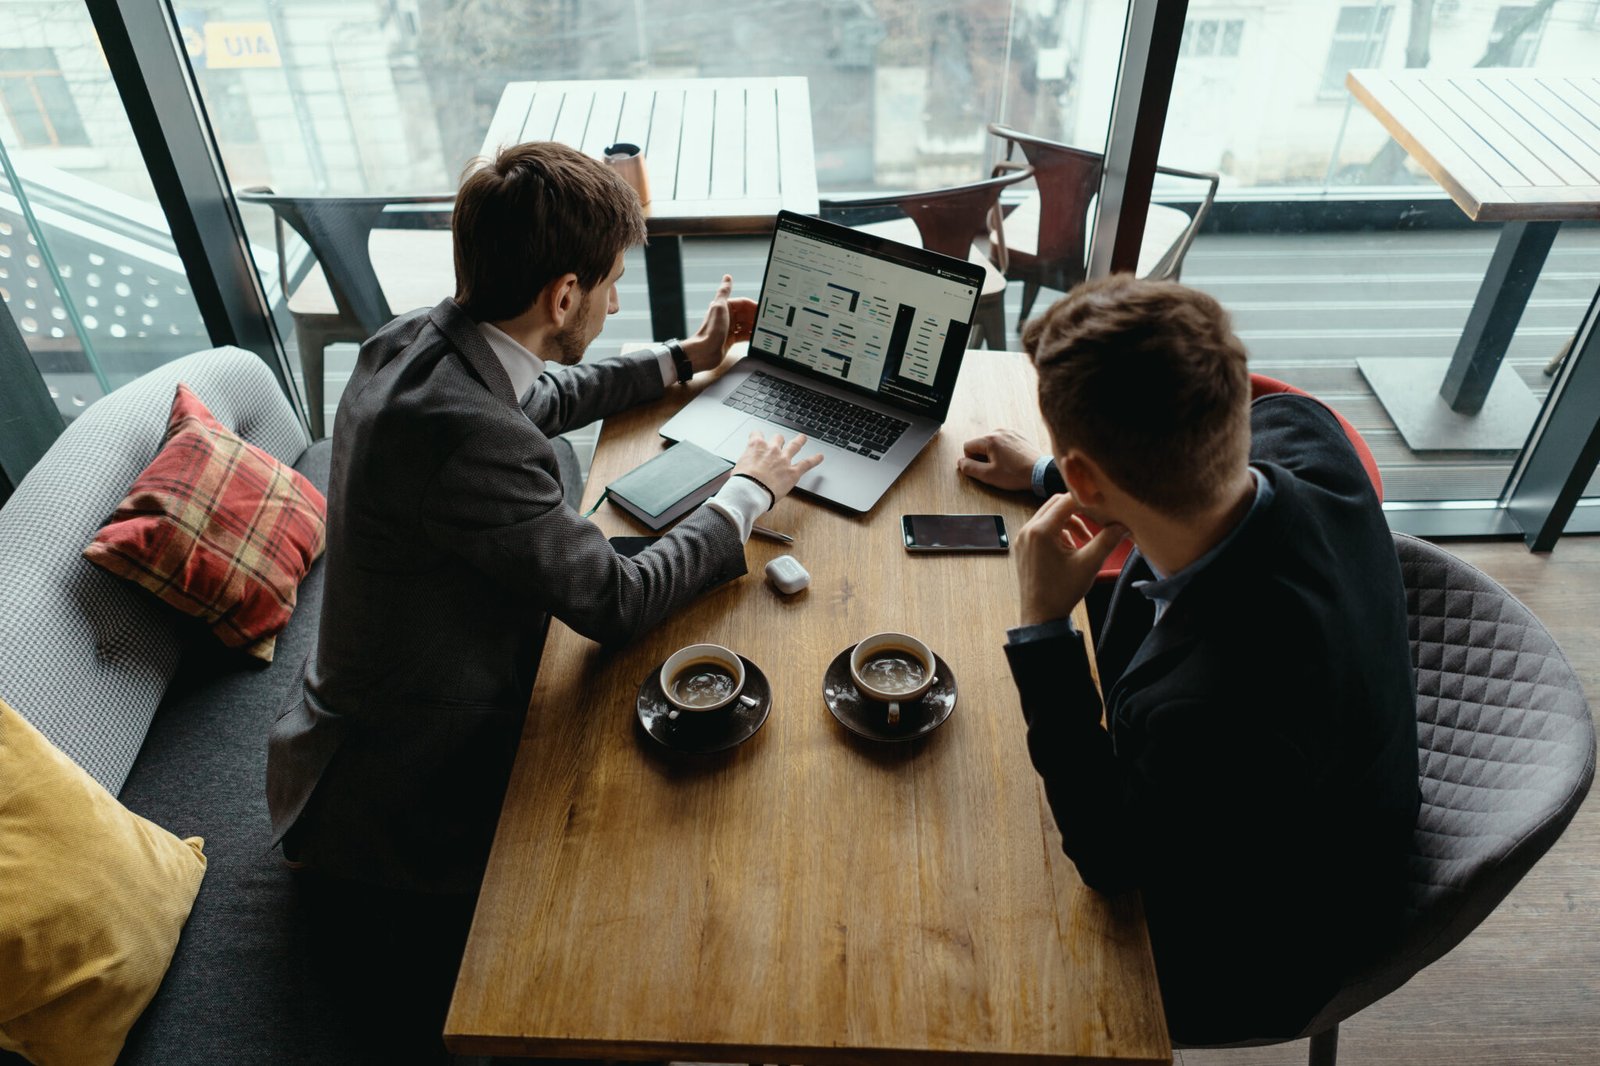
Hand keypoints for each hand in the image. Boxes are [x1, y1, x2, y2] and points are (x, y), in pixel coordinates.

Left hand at [681, 275, 757, 371]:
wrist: (705, 352)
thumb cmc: (711, 330)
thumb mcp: (719, 307)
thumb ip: (724, 291)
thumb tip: (727, 277)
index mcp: (724, 307)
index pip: (743, 303)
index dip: (754, 306)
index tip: (764, 311)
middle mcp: (726, 317)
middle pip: (746, 314)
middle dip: (756, 317)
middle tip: (766, 321)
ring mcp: (729, 329)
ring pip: (746, 325)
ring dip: (754, 327)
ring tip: (763, 329)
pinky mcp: (730, 340)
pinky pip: (744, 335)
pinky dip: (750, 336)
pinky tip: (757, 337)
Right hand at [731, 431, 824, 504]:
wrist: (750, 491)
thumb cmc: (742, 482)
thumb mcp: (737, 469)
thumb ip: (743, 465)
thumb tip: (740, 471)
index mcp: (756, 447)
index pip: (756, 434)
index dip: (757, 436)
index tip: (757, 437)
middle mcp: (771, 449)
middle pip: (778, 438)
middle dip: (779, 440)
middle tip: (780, 441)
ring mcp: (784, 459)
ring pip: (795, 445)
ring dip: (800, 441)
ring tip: (803, 438)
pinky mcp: (793, 471)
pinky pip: (807, 463)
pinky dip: (815, 460)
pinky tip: (820, 457)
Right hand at [958, 428, 1044, 491]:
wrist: (1041, 472)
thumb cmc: (1017, 474)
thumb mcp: (988, 475)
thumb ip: (969, 468)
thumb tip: (961, 462)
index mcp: (990, 439)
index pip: (967, 446)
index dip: (971, 460)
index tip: (983, 468)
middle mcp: (999, 431)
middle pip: (980, 443)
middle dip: (983, 456)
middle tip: (995, 469)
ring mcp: (1011, 432)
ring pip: (992, 443)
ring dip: (994, 453)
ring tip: (1006, 465)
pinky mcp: (1019, 435)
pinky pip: (1004, 442)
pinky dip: (1004, 450)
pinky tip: (1012, 460)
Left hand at [1014, 492, 1127, 626]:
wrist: (1040, 616)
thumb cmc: (1062, 591)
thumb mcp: (1089, 564)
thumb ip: (1107, 540)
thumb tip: (1124, 525)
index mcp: (1041, 531)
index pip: (1066, 501)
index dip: (1087, 500)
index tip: (1103, 506)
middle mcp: (1027, 530)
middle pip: (1055, 504)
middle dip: (1078, 511)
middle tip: (1096, 523)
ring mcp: (1022, 538)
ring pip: (1048, 516)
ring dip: (1069, 523)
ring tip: (1084, 542)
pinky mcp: (1022, 547)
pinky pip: (1041, 528)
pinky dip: (1058, 532)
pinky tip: (1069, 550)